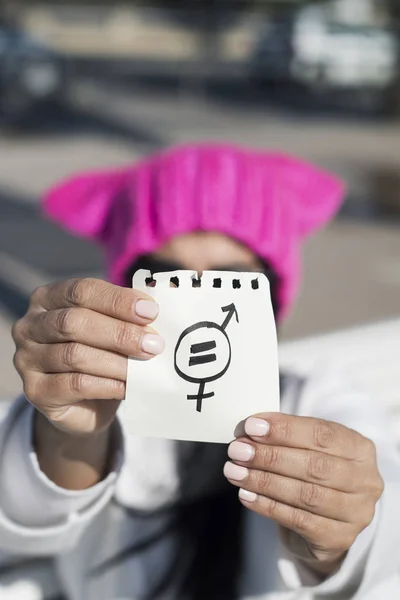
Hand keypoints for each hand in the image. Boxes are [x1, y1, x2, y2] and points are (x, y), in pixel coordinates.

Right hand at [13, 278, 163, 436]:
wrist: (85, 404)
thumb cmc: (102, 354)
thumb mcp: (112, 328)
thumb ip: (128, 314)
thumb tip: (153, 309)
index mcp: (48, 298)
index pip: (82, 291)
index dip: (118, 300)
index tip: (151, 312)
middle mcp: (30, 325)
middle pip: (75, 322)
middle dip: (120, 333)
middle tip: (153, 344)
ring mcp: (27, 359)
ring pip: (75, 355)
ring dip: (117, 362)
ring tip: (145, 368)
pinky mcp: (35, 391)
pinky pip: (74, 385)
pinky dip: (107, 385)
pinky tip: (128, 386)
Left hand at [224, 414, 383, 573]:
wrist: (326, 519)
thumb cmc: (314, 471)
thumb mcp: (308, 446)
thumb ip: (285, 435)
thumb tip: (249, 428)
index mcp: (360, 448)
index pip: (322, 434)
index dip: (284, 429)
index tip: (251, 426)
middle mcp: (365, 481)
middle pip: (313, 465)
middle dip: (270, 456)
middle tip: (237, 450)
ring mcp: (356, 513)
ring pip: (305, 494)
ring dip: (263, 481)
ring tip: (234, 471)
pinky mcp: (339, 538)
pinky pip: (298, 520)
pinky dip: (267, 506)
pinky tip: (246, 494)